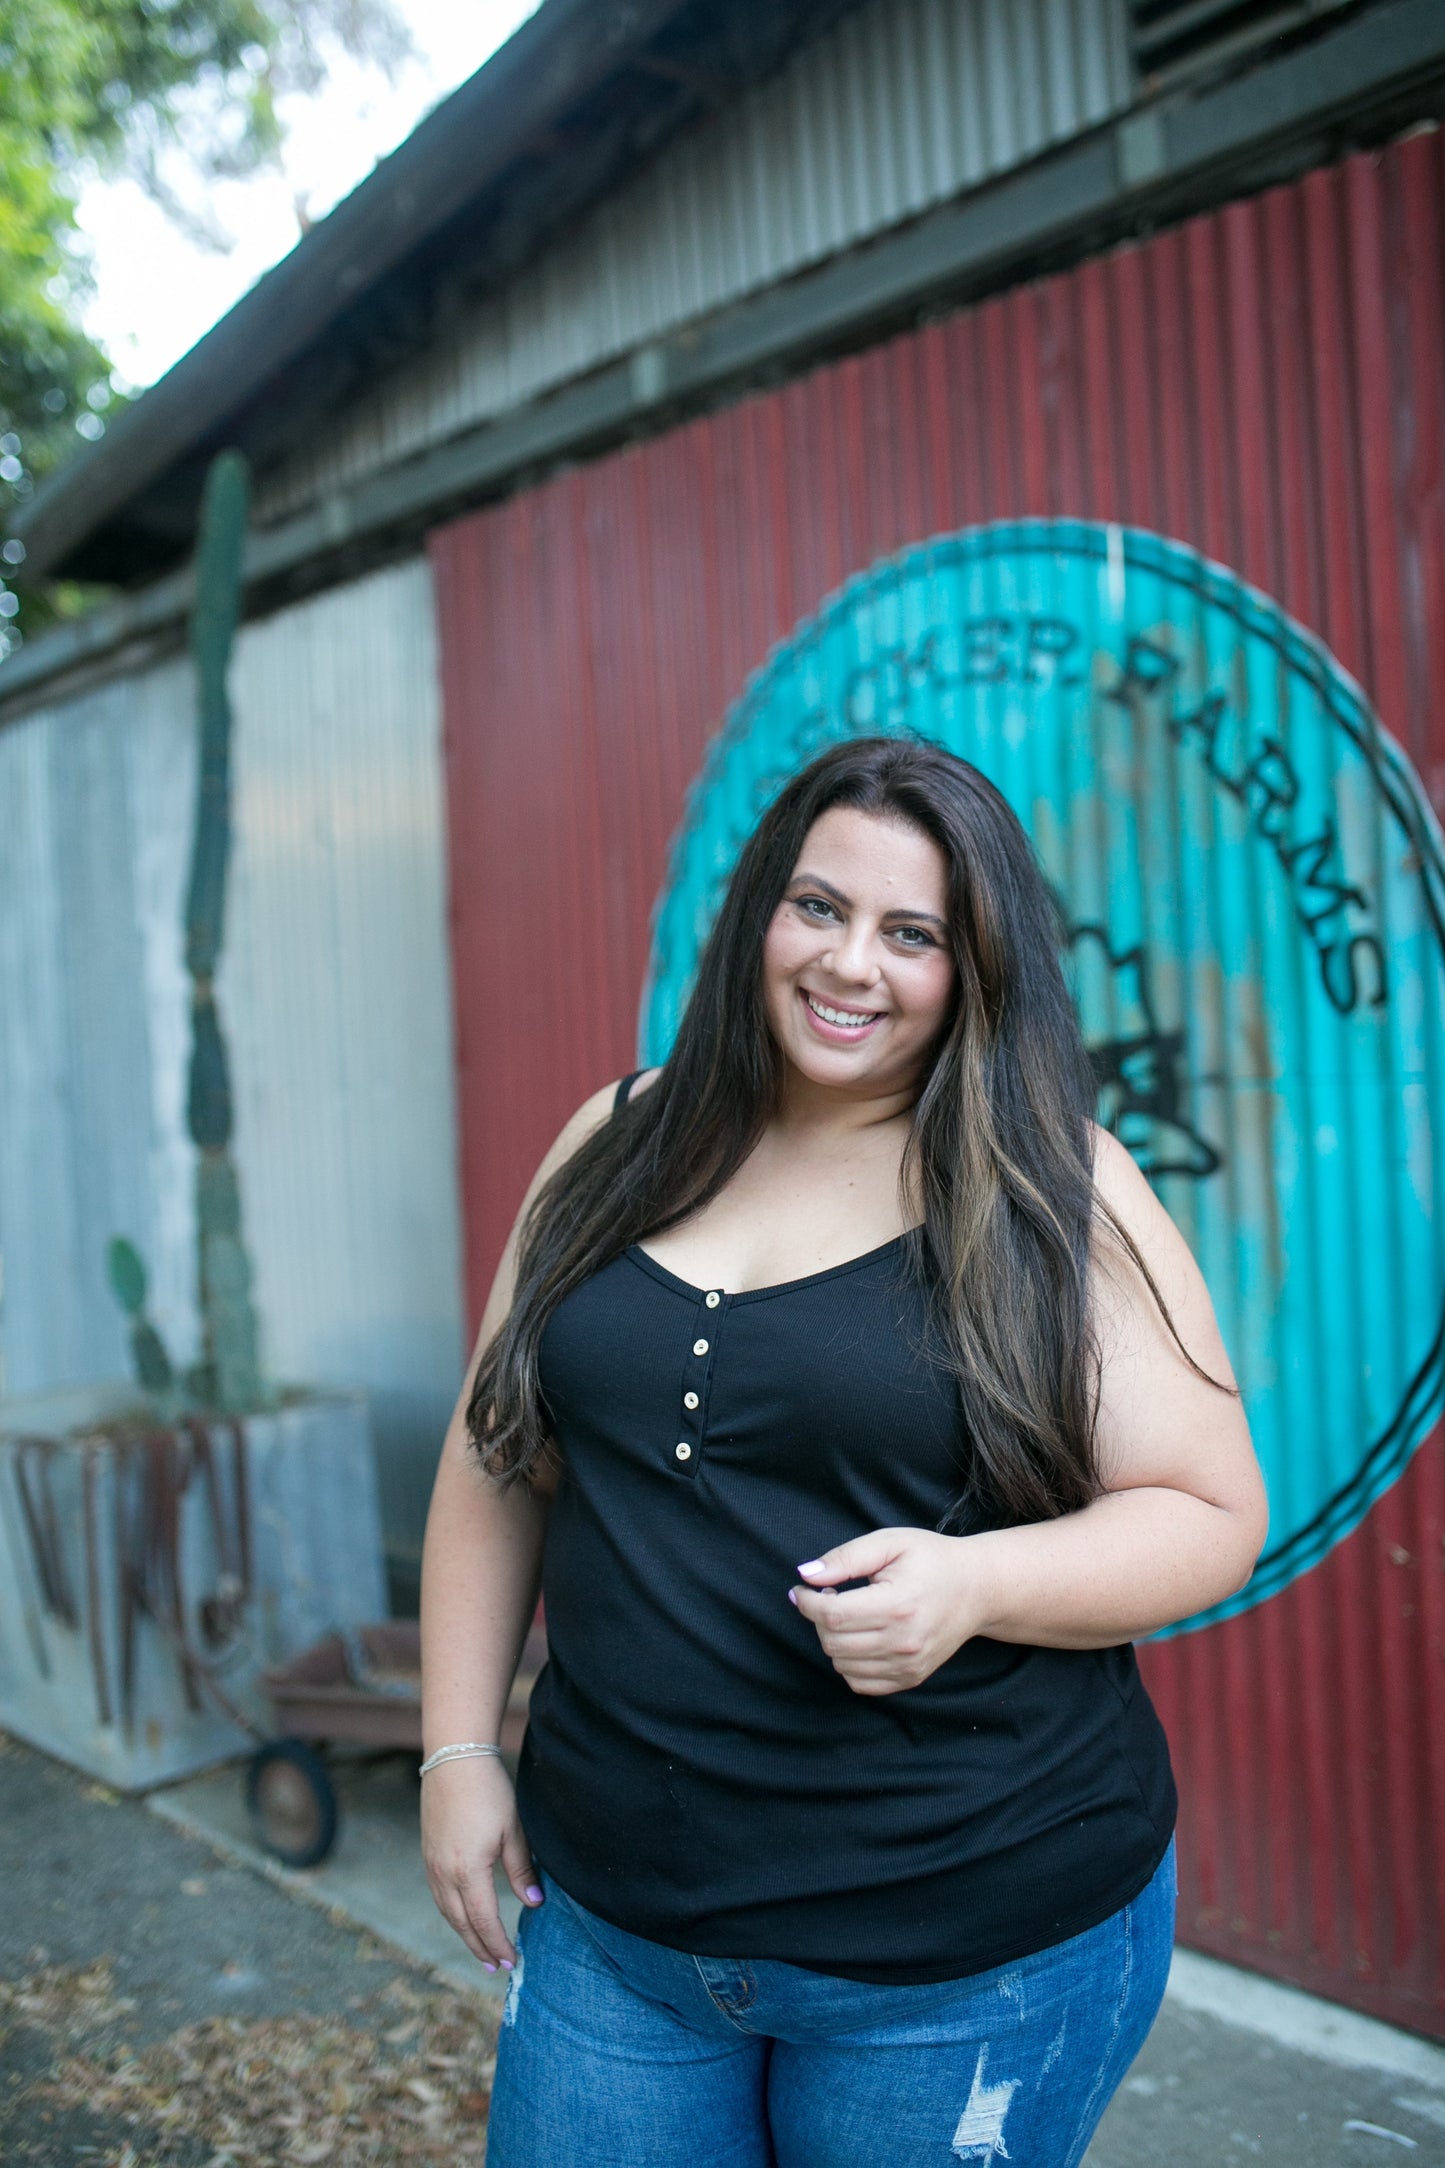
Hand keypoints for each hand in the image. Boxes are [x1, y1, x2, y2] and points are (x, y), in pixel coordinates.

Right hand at [420, 1754, 542, 1970]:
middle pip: (461, 1923)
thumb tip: (533, 1902)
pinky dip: (453, 1914)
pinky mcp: (428, 1854)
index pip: (483, 1920)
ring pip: (448, 1912)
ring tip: (482, 1950)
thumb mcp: (513, 1830)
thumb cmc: (488, 1791)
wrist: (454, 1759)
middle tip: (498, 1967)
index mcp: (467, 1870)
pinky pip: (440, 1896)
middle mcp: (443, 1873)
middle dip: (480, 1948)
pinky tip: (464, 1917)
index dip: (497, 1943)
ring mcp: (432, 1864)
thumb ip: (522, 1869)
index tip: (512, 1961)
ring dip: (465, 1934)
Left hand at [790, 1526, 991, 1694]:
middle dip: (817, 1618)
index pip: (832, 1615)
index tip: (801, 1589)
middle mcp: (904, 1641)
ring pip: (842, 1664)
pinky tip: (858, 1637)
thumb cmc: (932, 1559)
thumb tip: (806, 1574)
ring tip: (846, 1614)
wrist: (977, 1589)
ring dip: (832, 1639)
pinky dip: (849, 1663)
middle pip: (832, 1642)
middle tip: (828, 1595)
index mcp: (897, 1604)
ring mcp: (909, 1664)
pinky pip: (861, 1683)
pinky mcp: (912, 1677)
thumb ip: (847, 1557)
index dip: (807, 1602)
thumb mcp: (890, 1543)